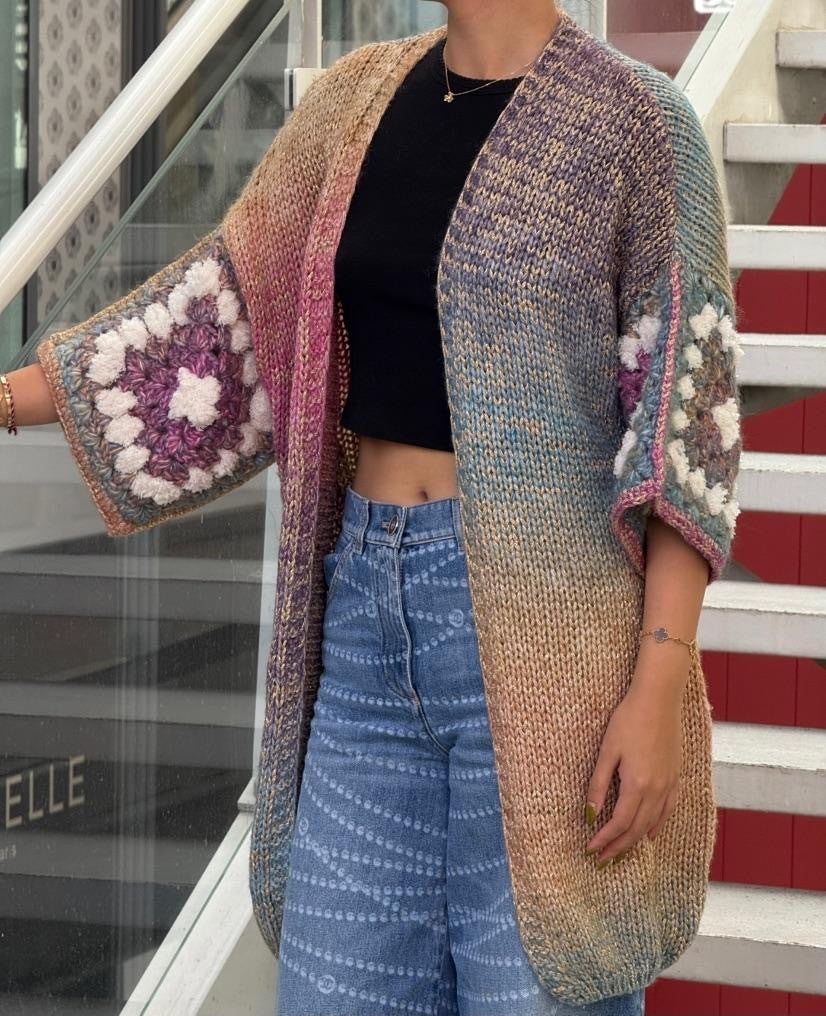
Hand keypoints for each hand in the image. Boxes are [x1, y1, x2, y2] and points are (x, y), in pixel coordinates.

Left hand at [583, 675, 682, 866]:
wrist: (659, 699)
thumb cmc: (629, 720)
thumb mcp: (608, 751)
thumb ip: (598, 784)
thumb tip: (589, 814)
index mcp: (637, 785)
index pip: (620, 824)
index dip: (605, 840)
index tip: (591, 851)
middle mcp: (657, 790)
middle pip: (637, 829)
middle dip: (618, 847)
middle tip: (602, 860)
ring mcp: (670, 784)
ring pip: (653, 823)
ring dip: (636, 840)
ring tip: (621, 851)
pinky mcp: (676, 775)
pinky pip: (668, 810)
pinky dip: (658, 825)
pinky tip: (651, 833)